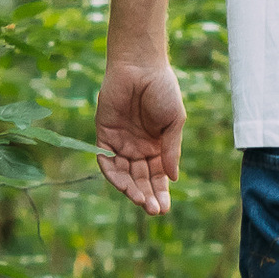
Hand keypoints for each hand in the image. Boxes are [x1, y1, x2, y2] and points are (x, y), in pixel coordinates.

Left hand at [96, 56, 184, 214]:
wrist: (140, 66)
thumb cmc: (163, 90)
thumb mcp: (174, 121)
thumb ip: (171, 149)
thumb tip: (173, 178)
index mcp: (158, 146)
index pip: (158, 176)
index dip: (161, 192)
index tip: (164, 208)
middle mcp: (138, 148)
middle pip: (141, 178)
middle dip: (147, 195)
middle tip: (153, 210)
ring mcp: (121, 142)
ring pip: (124, 174)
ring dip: (131, 189)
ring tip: (140, 201)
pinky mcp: (104, 134)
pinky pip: (106, 159)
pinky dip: (112, 172)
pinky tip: (123, 183)